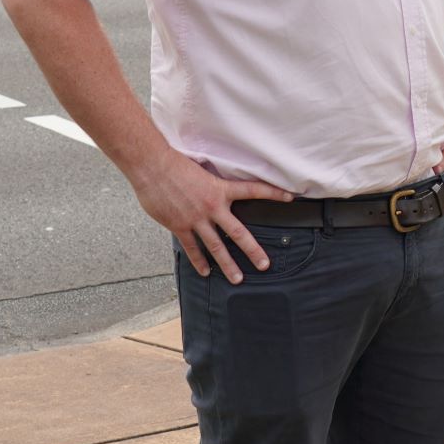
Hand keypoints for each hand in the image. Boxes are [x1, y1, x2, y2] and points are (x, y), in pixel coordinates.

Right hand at [129, 149, 292, 282]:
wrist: (154, 167)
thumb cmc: (176, 164)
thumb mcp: (203, 170)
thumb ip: (213, 185)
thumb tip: (219, 190)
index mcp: (221, 189)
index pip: (253, 190)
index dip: (273, 193)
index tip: (290, 198)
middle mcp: (212, 207)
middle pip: (238, 233)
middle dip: (253, 250)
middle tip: (264, 264)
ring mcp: (196, 219)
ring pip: (216, 246)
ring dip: (227, 264)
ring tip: (237, 279)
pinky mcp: (179, 225)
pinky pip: (192, 247)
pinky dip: (199, 261)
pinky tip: (205, 272)